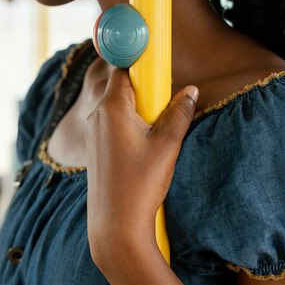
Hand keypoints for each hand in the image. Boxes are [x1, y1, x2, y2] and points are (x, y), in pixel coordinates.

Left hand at [85, 68, 198, 265]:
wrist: (115, 225)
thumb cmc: (140, 184)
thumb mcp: (168, 145)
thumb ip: (180, 112)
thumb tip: (191, 91)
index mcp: (111, 108)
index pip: (122, 68)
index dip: (139, 62)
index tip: (154, 59)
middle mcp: (96, 116)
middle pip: (120, 86)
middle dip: (144, 89)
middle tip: (164, 104)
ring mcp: (93, 133)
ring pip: (117, 107)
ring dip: (139, 110)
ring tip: (156, 133)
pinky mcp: (95, 149)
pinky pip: (113, 124)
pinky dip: (130, 126)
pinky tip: (144, 148)